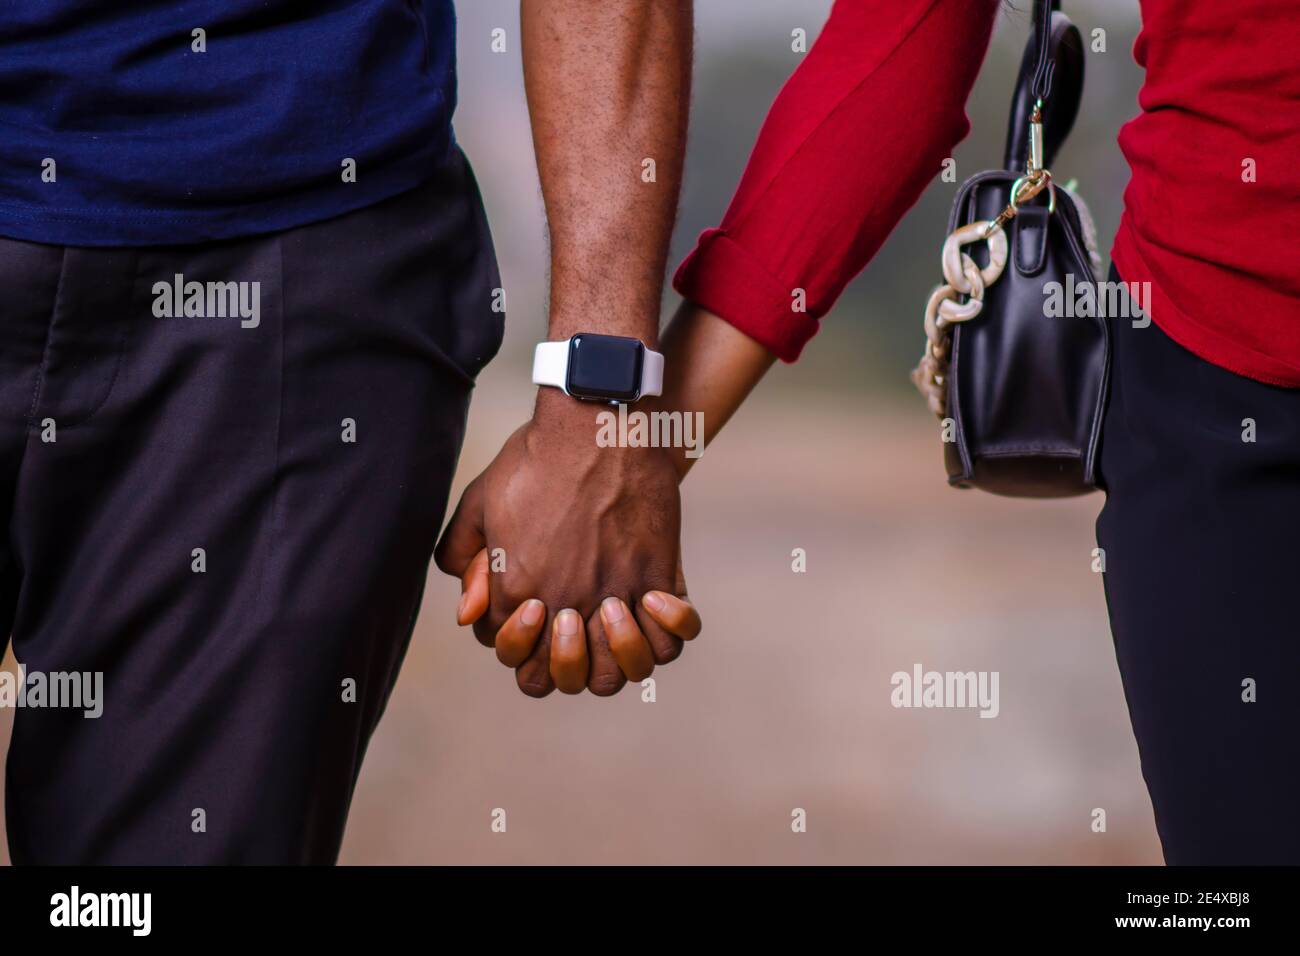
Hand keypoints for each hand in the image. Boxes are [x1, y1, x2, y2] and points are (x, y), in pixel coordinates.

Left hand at [434, 394, 689, 696]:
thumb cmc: (536, 458)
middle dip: (564, 663)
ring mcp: (613, 594)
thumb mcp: (480, 502)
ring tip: (613, 615)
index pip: (513, 657)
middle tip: (573, 621)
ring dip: (614, 657)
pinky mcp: (656, 576)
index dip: (521, 639)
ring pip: (619, 673)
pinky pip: (670, 637)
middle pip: (564, 680)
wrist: (596, 421)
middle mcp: (563, 604)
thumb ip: (463, 557)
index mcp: (515, 592)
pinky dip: (666, 632)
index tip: (535, 605)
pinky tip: (654, 600)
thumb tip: (470, 612)